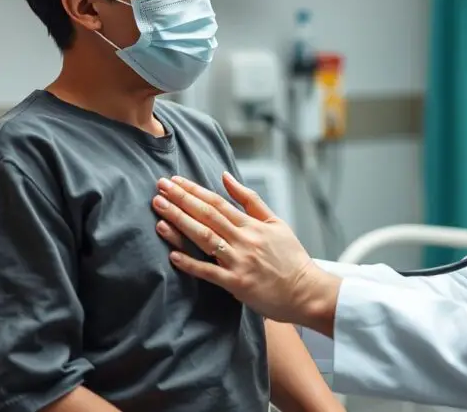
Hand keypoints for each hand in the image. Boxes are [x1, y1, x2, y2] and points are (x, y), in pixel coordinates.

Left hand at [152, 173, 339, 330]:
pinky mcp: (237, 284)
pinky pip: (209, 272)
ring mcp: (239, 262)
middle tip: (159, 188)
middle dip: (180, 200)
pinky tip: (172, 255)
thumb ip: (250, 200)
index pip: (217, 202)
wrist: (306, 291)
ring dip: (179, 224)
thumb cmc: (291, 257)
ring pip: (204, 238)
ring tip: (159, 211)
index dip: (193, 190)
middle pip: (207, 216)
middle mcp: (244, 240)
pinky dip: (190, 263)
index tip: (174, 181)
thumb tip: (226, 176)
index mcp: (252, 225)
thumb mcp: (275, 222)